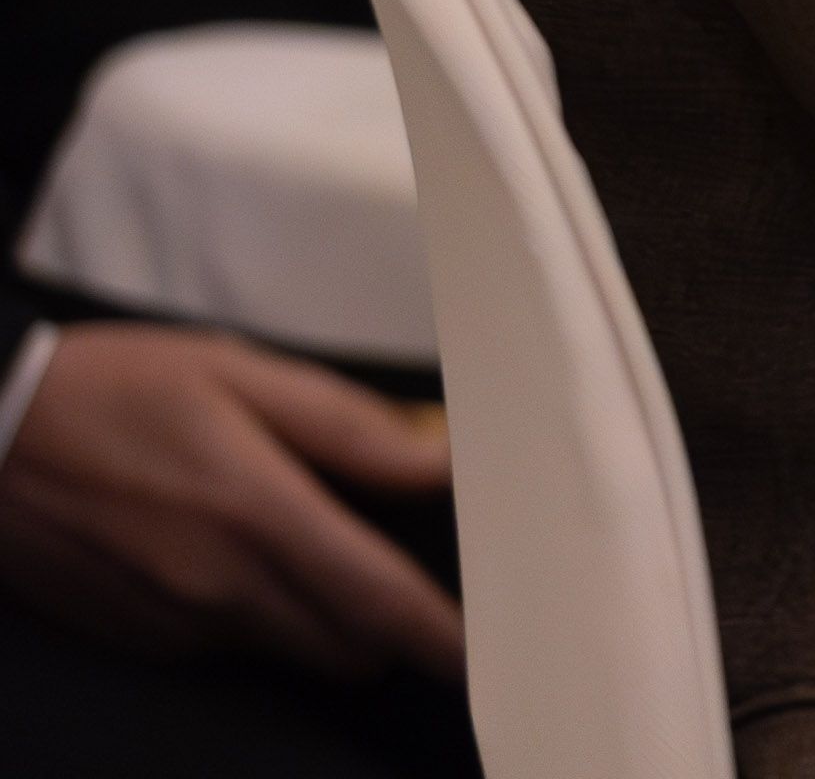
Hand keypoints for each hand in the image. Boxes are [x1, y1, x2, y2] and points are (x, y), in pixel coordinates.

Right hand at [0, 324, 463, 678]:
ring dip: (323, 622)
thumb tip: (437, 457)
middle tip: (414, 580)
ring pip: (288, 652)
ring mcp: (171, 624)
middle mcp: (219, 589)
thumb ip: (349, 425)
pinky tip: (240, 561)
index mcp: (260, 517)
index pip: (381, 604)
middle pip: (346, 648)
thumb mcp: (240, 373)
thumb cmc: (110, 389)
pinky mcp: (135, 638)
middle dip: (391, 626)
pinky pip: (224, 649)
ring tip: (325, 556)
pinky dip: (255, 619)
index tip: (492, 652)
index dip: (445, 637)